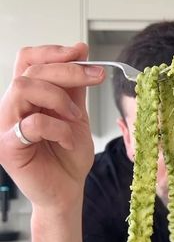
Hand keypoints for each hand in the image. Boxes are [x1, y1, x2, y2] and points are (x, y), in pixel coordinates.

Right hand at [0, 43, 104, 209]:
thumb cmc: (67, 157)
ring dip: (59, 98)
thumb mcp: (75, 114)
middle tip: (95, 78)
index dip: (53, 51)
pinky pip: (31, 124)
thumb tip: (80, 50)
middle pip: (30, 71)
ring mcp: (4, 127)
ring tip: (75, 118)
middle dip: (67, 71)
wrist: (68, 191)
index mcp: (24, 98)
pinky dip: (58, 128)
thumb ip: (74, 86)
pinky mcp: (8, 148)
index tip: (82, 53)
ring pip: (23, 88)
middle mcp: (9, 108)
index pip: (26, 59)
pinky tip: (68, 140)